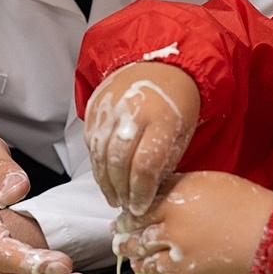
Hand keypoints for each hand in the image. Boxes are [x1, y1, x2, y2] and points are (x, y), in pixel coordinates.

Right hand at [85, 62, 199, 216]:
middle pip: (118, 161)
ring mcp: (111, 107)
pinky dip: (96, 162)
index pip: (145, 165)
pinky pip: (91, 141)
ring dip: (104, 181)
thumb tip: (147, 193)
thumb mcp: (182, 134)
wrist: (161, 66)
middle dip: (120, 189)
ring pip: (100, 153)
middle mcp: (133, 112)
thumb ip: (164, 163)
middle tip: (124, 205)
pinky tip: (105, 175)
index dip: (140, 192)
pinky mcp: (95, 106)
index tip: (140, 206)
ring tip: (113, 197)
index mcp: (161, 120)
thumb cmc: (176, 104)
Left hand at [112, 171, 272, 273]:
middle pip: (138, 220)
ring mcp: (175, 242)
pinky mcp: (183, 266)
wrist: (267, 235)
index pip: (145, 196)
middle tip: (117, 229)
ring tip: (123, 249)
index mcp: (179, 191)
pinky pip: (155, 267)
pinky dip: (145, 267)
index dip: (132, 204)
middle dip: (125, 226)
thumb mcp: (213, 182)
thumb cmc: (249, 205)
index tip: (126, 208)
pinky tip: (140, 266)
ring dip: (130, 248)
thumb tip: (164, 188)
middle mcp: (172, 216)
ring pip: (141, 245)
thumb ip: (183, 185)